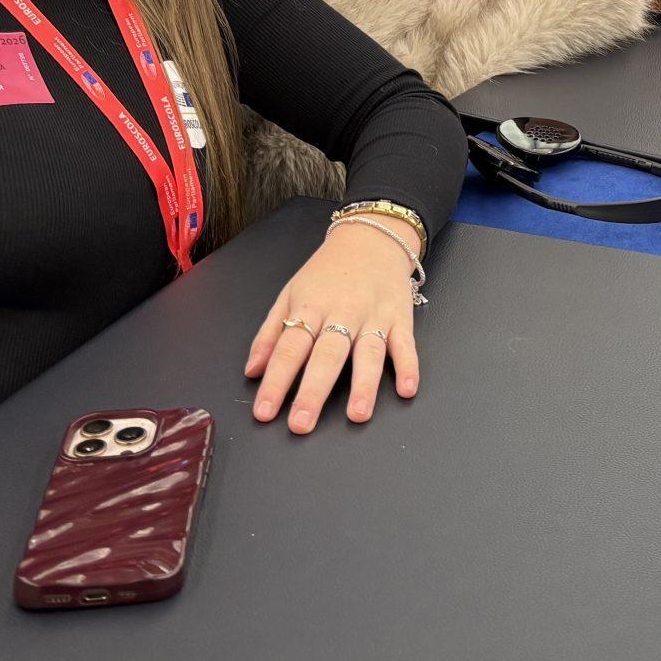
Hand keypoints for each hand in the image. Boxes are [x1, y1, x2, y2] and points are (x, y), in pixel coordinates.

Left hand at [243, 219, 420, 432]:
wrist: (372, 237)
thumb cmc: (327, 271)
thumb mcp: (291, 293)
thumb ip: (271, 333)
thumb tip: (253, 371)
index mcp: (311, 307)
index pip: (290, 348)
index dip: (276, 380)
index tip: (264, 411)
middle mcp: (343, 313)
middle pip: (327, 355)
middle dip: (313, 391)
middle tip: (301, 423)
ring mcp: (374, 316)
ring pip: (368, 352)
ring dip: (363, 384)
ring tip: (357, 414)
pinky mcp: (400, 318)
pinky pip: (406, 344)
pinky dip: (408, 366)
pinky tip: (406, 389)